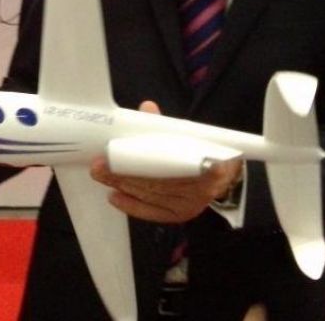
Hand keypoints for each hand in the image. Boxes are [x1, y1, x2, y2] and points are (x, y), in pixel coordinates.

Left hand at [90, 101, 242, 223]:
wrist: (225, 174)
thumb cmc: (202, 150)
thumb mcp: (190, 134)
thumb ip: (167, 125)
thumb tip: (146, 108)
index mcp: (210, 163)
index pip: (171, 163)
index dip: (143, 159)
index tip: (119, 154)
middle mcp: (203, 189)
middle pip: (157, 182)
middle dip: (125, 173)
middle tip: (100, 165)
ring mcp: (192, 205)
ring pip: (152, 196)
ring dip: (124, 186)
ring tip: (103, 176)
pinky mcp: (181, 215)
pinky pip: (152, 212)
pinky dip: (132, 205)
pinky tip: (114, 196)